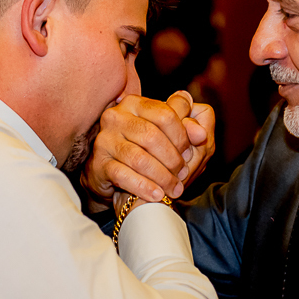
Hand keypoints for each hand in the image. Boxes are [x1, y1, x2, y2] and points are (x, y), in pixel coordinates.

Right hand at [83, 91, 215, 210]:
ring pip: (139, 158)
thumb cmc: (149, 153)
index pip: (165, 114)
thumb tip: (200, 132)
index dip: (182, 136)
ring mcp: (105, 140)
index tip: (189, 153)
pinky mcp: (98, 164)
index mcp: (136, 104)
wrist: (116, 179)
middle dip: (172, 159)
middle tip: (183, 174)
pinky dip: (144, 187)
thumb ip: (190, 127)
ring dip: (162, 177)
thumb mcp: (174, 136)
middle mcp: (116, 117)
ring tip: (174, 188)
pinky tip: (157, 194)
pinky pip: (124, 176)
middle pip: (152, 136)